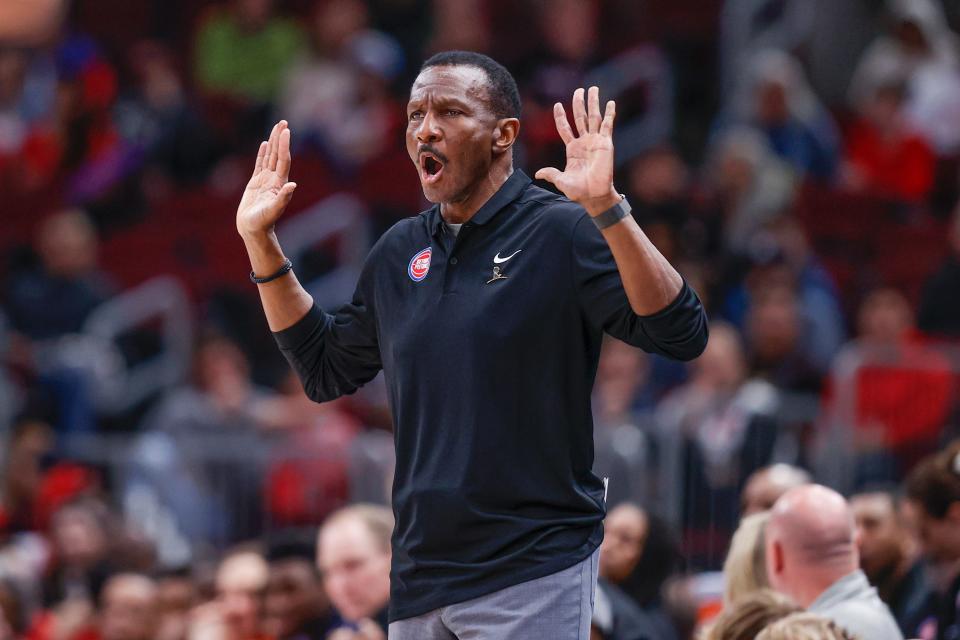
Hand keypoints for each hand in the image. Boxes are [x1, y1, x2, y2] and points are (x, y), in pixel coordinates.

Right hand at [237, 120, 296, 237]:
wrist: (253, 229)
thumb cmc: (263, 222)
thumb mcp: (273, 210)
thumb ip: (283, 198)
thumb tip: (292, 185)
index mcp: (279, 183)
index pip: (283, 160)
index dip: (284, 145)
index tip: (286, 130)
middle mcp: (274, 179)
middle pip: (278, 154)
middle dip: (280, 138)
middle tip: (283, 122)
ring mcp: (265, 180)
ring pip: (269, 156)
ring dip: (273, 142)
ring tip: (276, 127)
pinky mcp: (256, 183)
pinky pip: (259, 164)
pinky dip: (262, 153)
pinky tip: (264, 144)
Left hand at [535, 86, 619, 216]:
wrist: (594, 196)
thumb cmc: (578, 191)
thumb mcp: (560, 181)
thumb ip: (550, 174)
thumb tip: (537, 173)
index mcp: (572, 149)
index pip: (565, 128)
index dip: (561, 116)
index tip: (557, 104)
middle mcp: (584, 142)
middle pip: (580, 117)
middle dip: (579, 103)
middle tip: (579, 90)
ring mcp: (595, 141)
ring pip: (593, 117)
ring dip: (593, 103)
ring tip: (594, 89)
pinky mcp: (606, 143)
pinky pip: (607, 126)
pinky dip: (609, 114)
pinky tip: (610, 103)